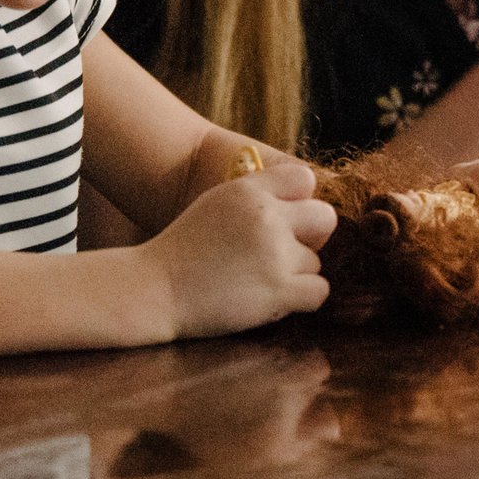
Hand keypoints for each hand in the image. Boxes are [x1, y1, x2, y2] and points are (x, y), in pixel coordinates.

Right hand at [146, 156, 335, 337]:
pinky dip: (302, 298)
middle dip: (311, 237)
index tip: (285, 220)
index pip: (305, 179)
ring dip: (296, 274)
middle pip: (325, 218)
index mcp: (249, 190)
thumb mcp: (217, 202)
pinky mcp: (279, 290)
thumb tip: (300, 200)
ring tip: (260, 281)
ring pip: (316, 262)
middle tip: (285, 253)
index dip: (300, 202)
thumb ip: (257, 195)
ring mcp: (275, 254)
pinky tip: (275, 298)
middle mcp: (266, 216)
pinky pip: (319, 291)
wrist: (153, 289)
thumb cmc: (184, 248)